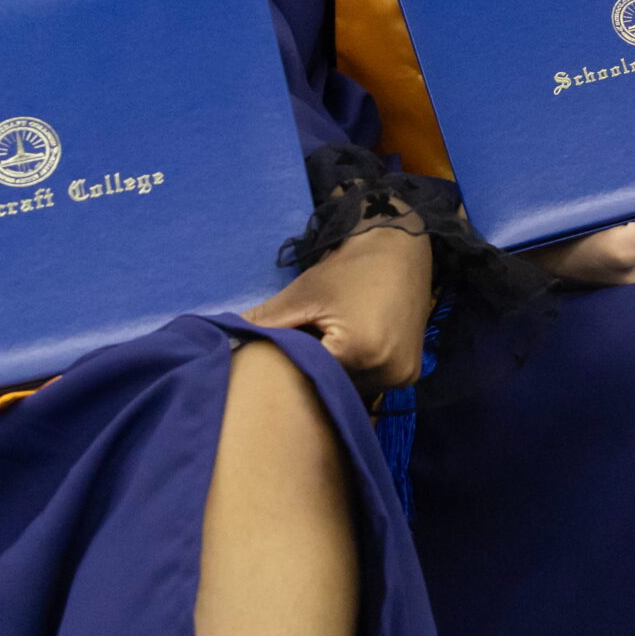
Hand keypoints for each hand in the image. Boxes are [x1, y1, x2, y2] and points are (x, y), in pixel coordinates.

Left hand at [244, 224, 431, 399]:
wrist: (400, 246)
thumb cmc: (350, 267)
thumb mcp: (305, 294)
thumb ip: (266, 322)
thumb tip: (224, 335)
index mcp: (360, 353)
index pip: (311, 377)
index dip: (292, 367)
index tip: (281, 356)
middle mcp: (387, 372)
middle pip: (335, 387)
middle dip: (314, 374)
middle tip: (304, 349)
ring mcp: (402, 375)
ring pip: (354, 390)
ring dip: (337, 376)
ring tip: (326, 349)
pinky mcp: (410, 373)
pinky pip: (373, 383)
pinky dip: (357, 373)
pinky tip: (349, 350)